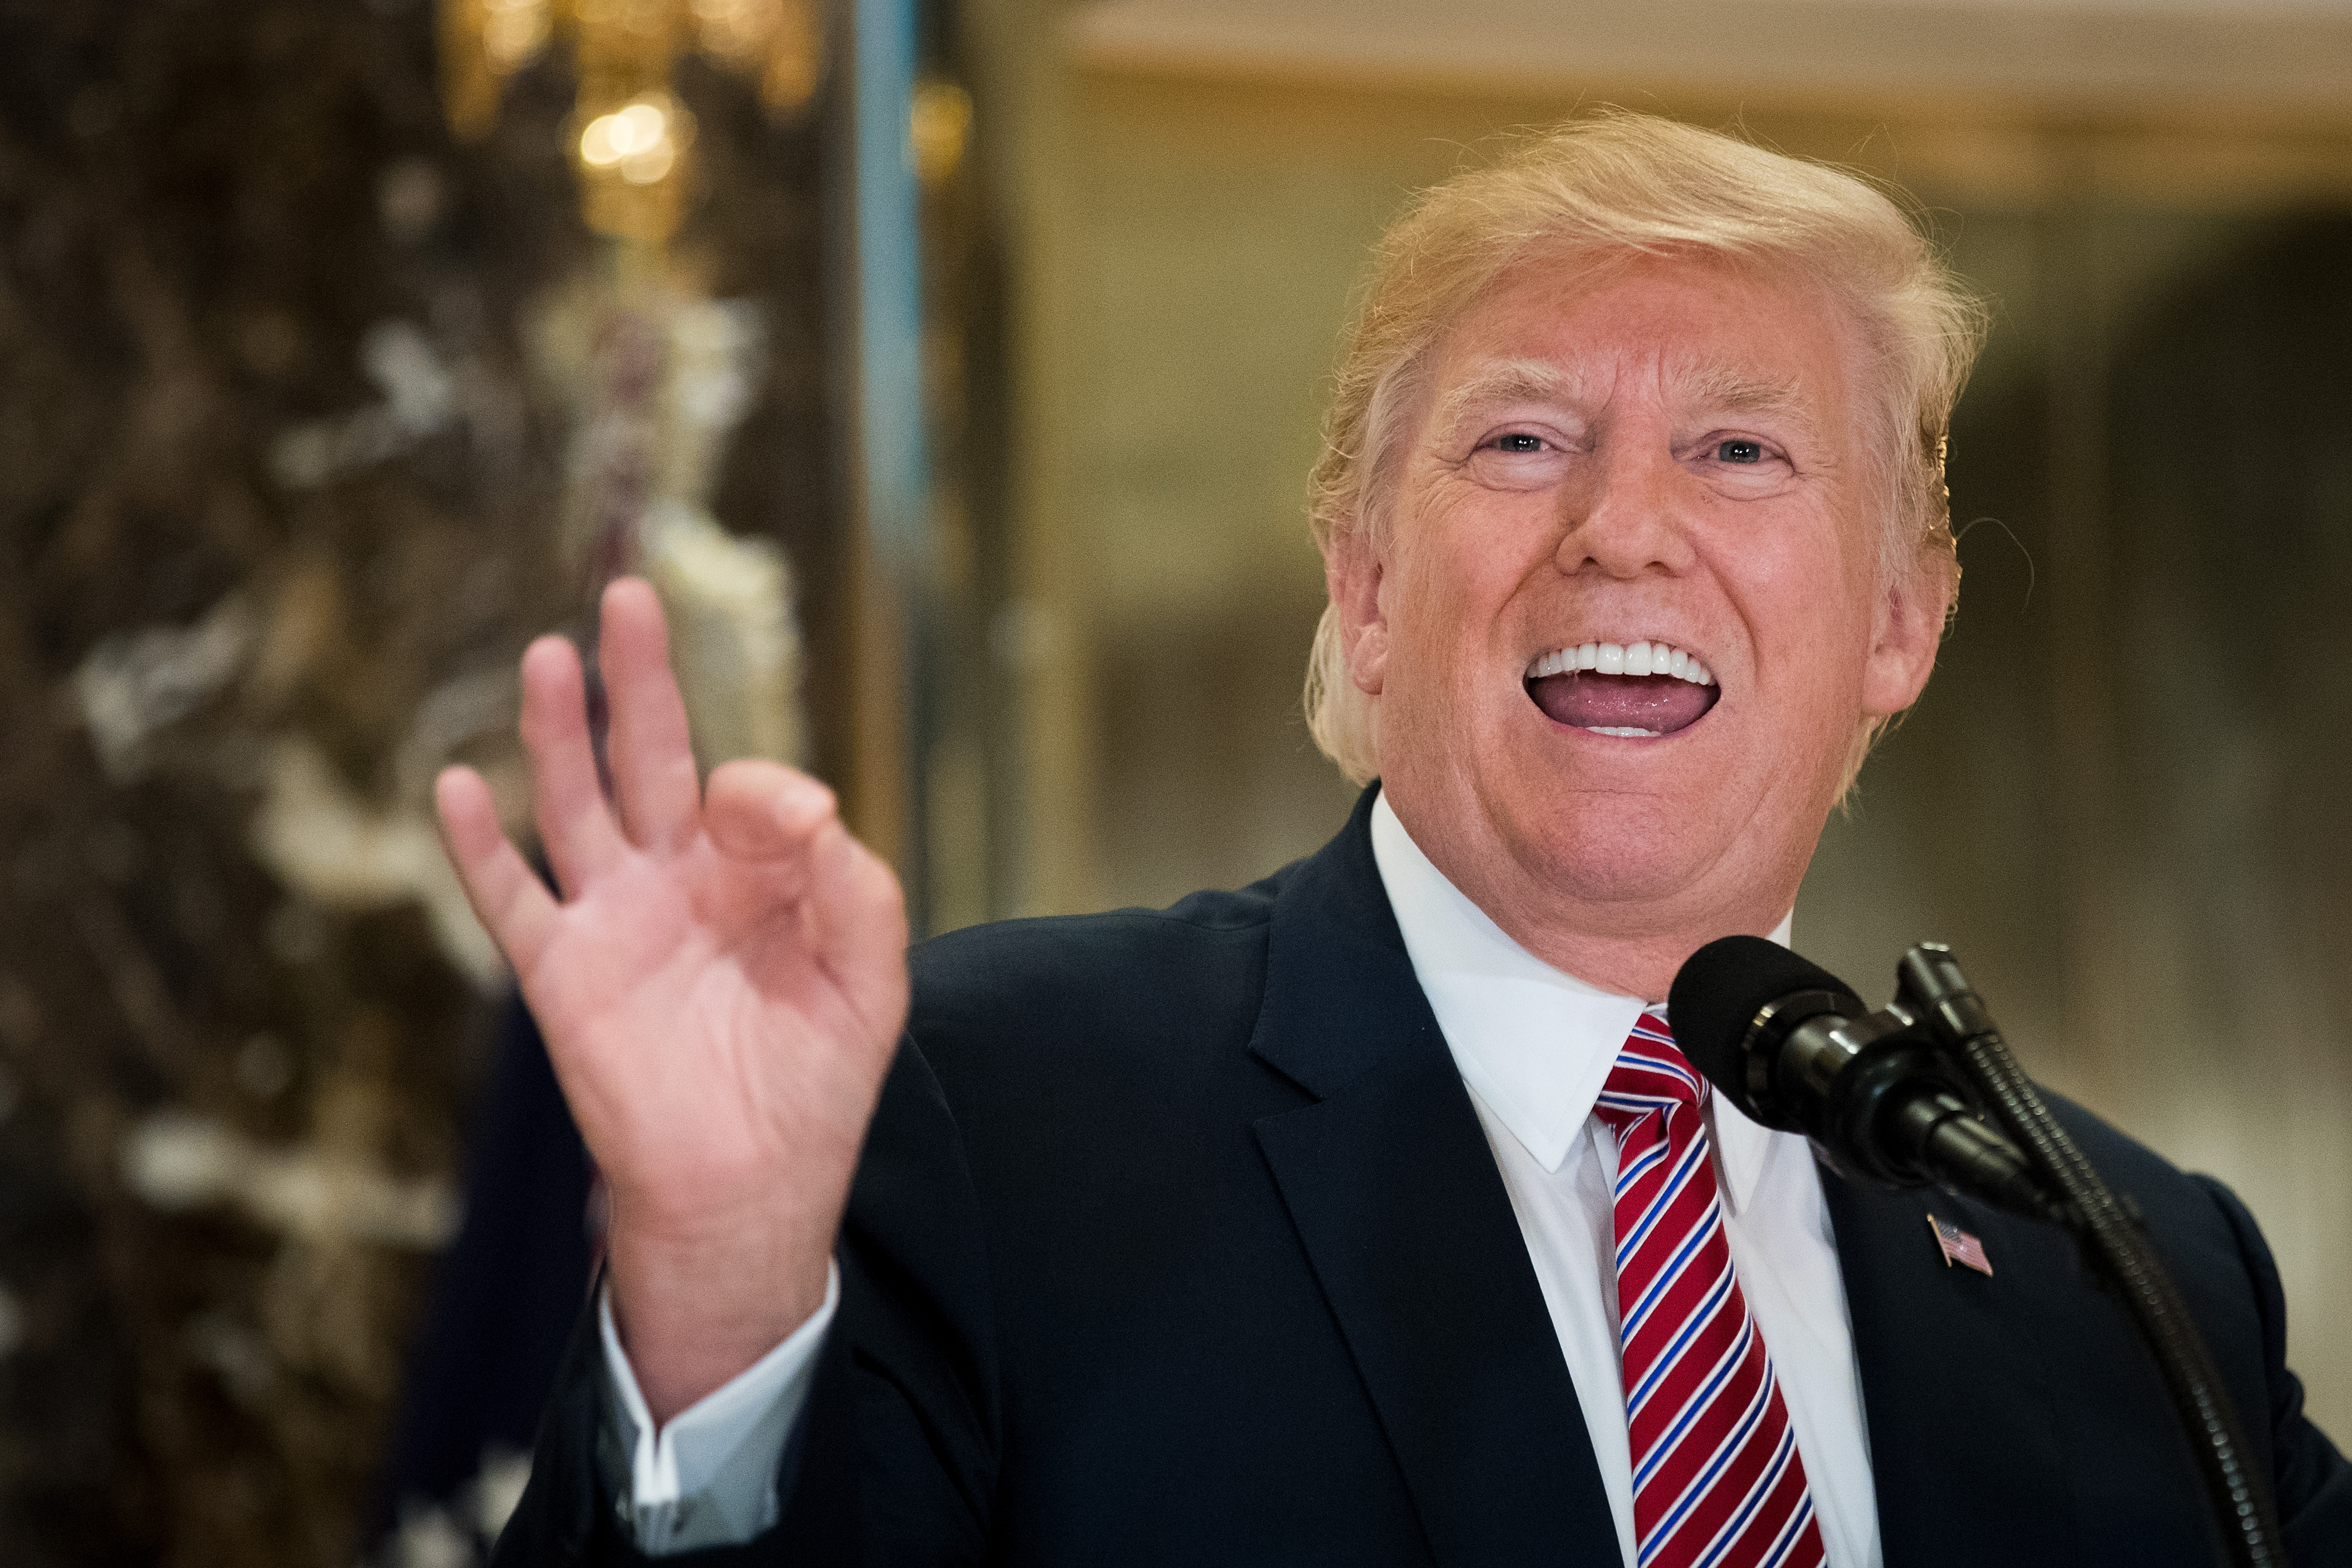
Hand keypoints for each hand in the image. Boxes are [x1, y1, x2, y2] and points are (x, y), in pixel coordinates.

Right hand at [435, 578, 908, 1421]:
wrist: (752, 1185)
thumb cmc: (817, 1082)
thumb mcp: (872, 980)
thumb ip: (856, 888)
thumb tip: (808, 805)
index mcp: (759, 874)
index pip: (751, 791)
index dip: (771, 794)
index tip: (797, 823)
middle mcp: (680, 879)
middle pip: (652, 756)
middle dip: (640, 679)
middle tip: (629, 597)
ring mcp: (615, 920)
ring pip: (578, 804)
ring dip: (559, 732)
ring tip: (547, 655)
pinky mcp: (563, 974)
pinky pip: (512, 900)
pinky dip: (480, 847)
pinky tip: (454, 786)